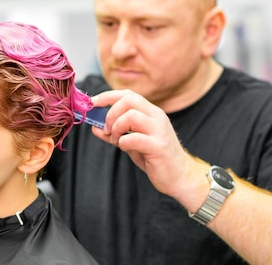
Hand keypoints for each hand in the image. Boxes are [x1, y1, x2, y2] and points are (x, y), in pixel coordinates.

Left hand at [90, 89, 208, 203]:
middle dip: (110, 113)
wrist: (178, 176)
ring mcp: (159, 130)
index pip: (128, 94)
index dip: (107, 96)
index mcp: (151, 113)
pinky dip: (124, 142)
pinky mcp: (158, 146)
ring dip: (116, 127)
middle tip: (107, 129)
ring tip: (116, 140)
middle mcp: (156, 117)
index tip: (92, 104)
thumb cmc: (155, 158)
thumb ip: (115, 133)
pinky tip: (126, 148)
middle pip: (129, 99)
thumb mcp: (132, 143)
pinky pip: (134, 138)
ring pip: (131, 115)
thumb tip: (95, 127)